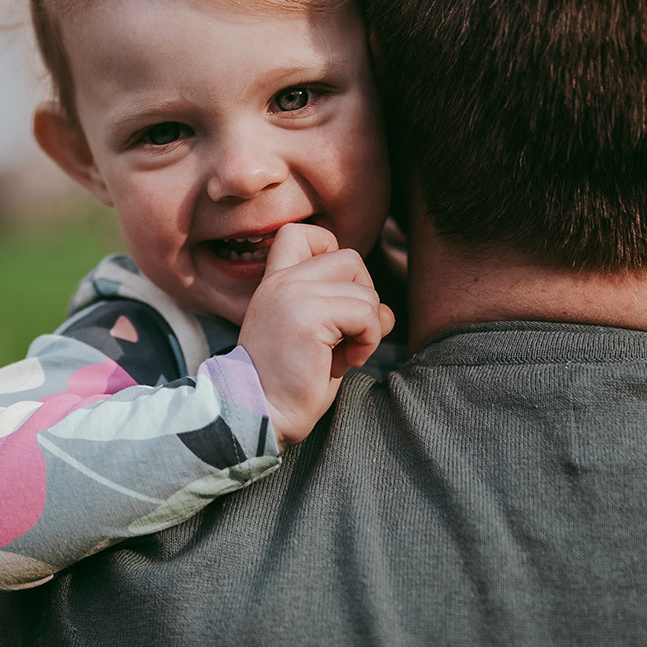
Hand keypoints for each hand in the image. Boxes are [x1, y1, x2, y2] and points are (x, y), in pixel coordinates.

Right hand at [236, 223, 394, 446]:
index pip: (301, 233)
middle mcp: (282, 281)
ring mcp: (294, 294)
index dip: (331, 253)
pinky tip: (346, 363)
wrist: (259, 413)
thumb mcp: (315, 336)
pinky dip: (369, 341)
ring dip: (368, 329)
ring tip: (343, 355)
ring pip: (365, 292)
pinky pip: (367, 315)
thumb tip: (387, 312)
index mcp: (275, 282)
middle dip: (363, 297)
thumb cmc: (288, 384)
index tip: (334, 297)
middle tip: (347, 334)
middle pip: (350, 258)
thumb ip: (343, 312)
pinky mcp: (309, 317)